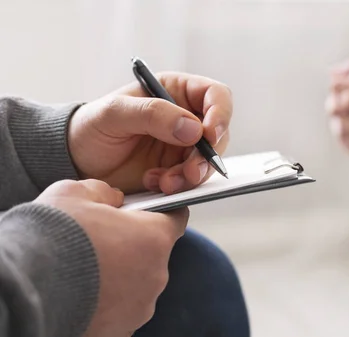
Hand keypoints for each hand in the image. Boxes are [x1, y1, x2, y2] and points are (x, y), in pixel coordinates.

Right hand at [34, 179, 187, 335]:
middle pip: (153, 253)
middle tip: (101, 242)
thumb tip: (112, 199)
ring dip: (121, 276)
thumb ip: (104, 192)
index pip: (175, 219)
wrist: (24, 288)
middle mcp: (156, 275)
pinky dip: (108, 302)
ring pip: (137, 284)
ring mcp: (140, 306)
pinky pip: (121, 309)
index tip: (148, 212)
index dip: (162, 212)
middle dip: (133, 246)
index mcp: (154, 238)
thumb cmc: (52, 237)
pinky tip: (84, 293)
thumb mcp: (76, 194)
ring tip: (86, 271)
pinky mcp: (122, 330)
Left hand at [68, 72, 231, 194]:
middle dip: (207, 155)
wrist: (75, 162)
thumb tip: (194, 128)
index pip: (215, 96)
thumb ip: (152, 114)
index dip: (220, 113)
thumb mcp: (114, 113)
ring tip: (165, 183)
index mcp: (175, 92)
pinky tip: (155, 184)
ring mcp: (183, 147)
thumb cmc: (91, 127)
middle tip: (190, 171)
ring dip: (192, 175)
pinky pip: (192, 180)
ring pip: (208, 161)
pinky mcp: (177, 171)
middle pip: (219, 133)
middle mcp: (185, 118)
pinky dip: (179, 186)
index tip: (210, 135)